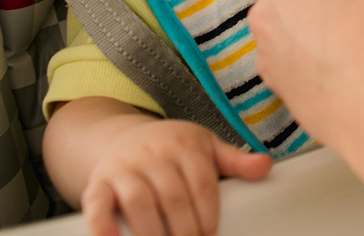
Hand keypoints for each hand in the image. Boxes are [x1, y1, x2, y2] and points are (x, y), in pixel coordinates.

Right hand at [80, 116, 269, 235]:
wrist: (122, 137)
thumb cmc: (171, 149)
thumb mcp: (204, 147)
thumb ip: (234, 160)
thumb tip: (266, 165)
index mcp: (184, 145)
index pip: (201, 182)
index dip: (208, 213)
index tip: (211, 235)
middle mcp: (152, 153)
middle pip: (173, 196)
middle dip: (185, 229)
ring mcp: (123, 167)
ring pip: (139, 201)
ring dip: (152, 232)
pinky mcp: (98, 182)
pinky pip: (97, 205)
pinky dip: (103, 226)